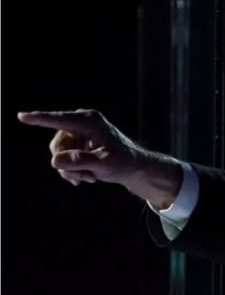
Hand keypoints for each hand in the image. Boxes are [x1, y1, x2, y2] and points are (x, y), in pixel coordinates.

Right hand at [17, 109, 180, 206]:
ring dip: (71, 170)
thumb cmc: (123, 163)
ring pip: (57, 154)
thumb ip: (81, 161)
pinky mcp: (75, 141)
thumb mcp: (105, 164)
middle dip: (68, 165)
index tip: (21, 116)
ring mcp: (77, 131)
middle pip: (57, 146)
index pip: (61, 120)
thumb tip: (55, 160)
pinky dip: (72, 170)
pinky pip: (61, 158)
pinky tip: (86, 177)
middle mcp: (81, 122)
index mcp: (90, 121)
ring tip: (90, 177)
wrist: (132, 167)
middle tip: (86, 178)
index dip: (40, 119)